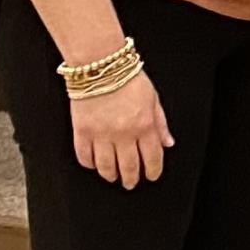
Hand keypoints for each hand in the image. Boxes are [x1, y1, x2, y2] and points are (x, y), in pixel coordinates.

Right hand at [71, 63, 171, 189]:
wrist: (100, 66)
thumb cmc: (129, 79)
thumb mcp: (153, 99)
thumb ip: (161, 124)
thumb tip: (167, 143)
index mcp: (145, 125)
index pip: (152, 157)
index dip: (153, 170)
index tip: (151, 176)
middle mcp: (124, 134)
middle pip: (129, 166)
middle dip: (132, 179)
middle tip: (131, 183)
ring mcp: (101, 134)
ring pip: (106, 166)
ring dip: (111, 175)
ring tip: (114, 177)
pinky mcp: (81, 131)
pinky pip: (84, 156)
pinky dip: (90, 164)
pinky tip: (94, 165)